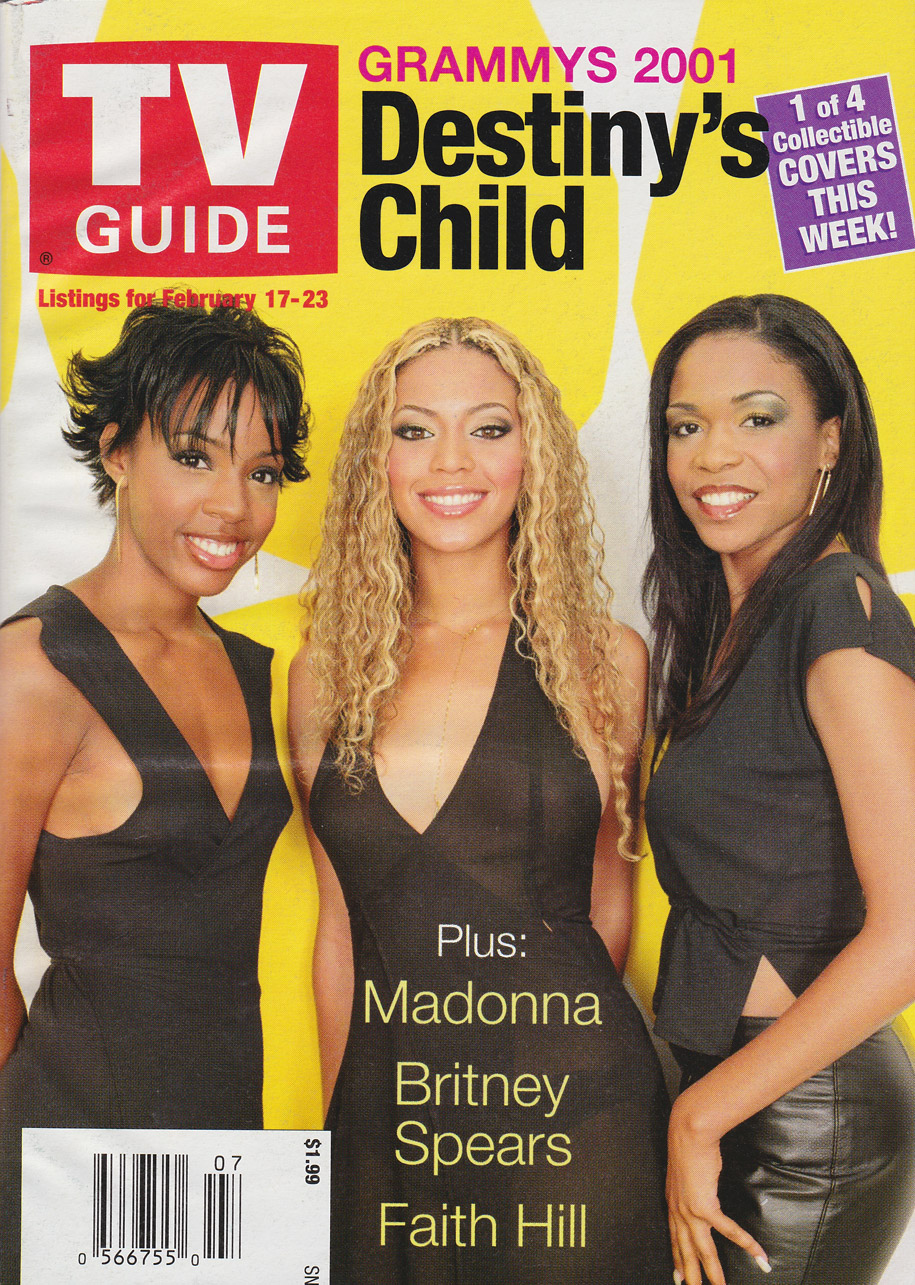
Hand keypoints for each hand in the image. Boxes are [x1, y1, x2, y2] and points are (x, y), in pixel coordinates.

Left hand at [667, 1093, 769, 1284]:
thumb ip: (692, 1183)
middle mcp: (678, 1211)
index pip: (674, 1238)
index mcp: (673, 1203)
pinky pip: (729, 1231)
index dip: (676, 1258)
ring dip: (713, 1273)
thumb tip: (702, 1185)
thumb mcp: (686, 1170)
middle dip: (689, 1275)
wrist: (688, 1132)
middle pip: (685, 1251)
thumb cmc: (689, 1144)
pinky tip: (759, 1256)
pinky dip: (746, 1244)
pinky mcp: (704, 1206)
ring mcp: (690, 1211)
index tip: (677, 1276)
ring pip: (703, 1251)